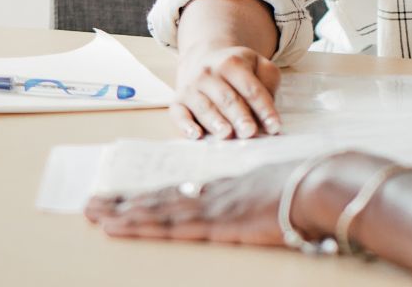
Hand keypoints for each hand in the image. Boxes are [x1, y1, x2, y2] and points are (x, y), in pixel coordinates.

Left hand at [85, 161, 295, 244]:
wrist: (321, 186)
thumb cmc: (312, 189)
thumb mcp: (283, 193)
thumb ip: (266, 198)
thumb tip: (267, 206)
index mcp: (229, 189)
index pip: (180, 194)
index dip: (150, 198)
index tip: (125, 199)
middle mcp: (215, 194)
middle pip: (160, 199)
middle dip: (124, 203)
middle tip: (91, 204)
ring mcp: (213, 207)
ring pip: (157, 210)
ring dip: (123, 213)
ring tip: (94, 213)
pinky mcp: (217, 222)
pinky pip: (170, 225)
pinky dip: (141, 224)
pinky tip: (121, 226)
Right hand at [170, 45, 282, 139]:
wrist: (204, 59)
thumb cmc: (237, 70)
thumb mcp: (258, 65)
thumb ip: (268, 81)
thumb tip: (269, 109)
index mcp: (232, 62)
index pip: (251, 88)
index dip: (264, 108)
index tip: (274, 126)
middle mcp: (208, 73)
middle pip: (227, 98)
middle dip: (239, 116)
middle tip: (249, 131)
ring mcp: (192, 87)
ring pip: (204, 107)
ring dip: (216, 122)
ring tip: (227, 134)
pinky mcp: (178, 101)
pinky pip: (179, 114)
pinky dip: (186, 125)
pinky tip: (196, 135)